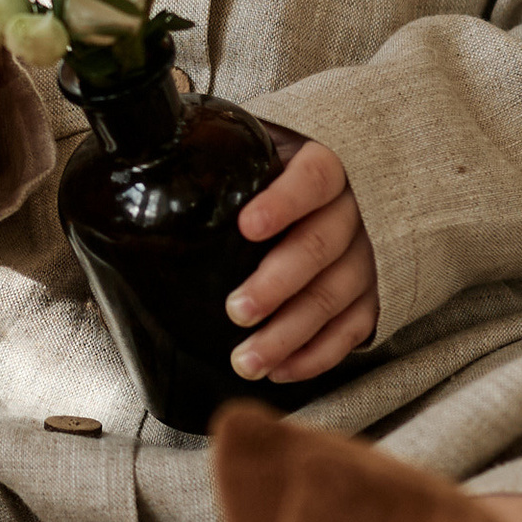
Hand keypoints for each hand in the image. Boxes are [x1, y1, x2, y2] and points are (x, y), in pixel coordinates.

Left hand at [226, 140, 376, 380]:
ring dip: (289, 333)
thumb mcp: (256, 151)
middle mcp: (352, 211)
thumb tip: (149, 162)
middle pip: (319, 247)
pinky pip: (352, 329)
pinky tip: (281, 369)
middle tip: (237, 310)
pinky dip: (317, 355)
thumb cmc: (278, 173)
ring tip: (247, 359)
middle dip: (276, 284)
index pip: (313, 178)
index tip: (247, 226)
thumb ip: (219, 155)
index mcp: (324, 165)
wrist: (337, 191)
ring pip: (333, 297)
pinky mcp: (372, 294)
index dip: (283, 202)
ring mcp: (366, 256)